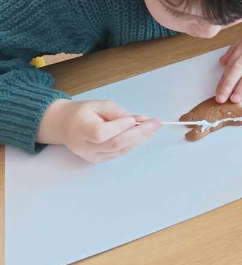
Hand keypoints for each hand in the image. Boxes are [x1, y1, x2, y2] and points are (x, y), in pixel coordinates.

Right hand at [36, 99, 160, 162]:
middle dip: (139, 134)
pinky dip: (132, 144)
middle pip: (114, 144)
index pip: (101, 133)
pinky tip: (142, 135)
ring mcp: (90, 155)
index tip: (135, 118)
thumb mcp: (100, 105)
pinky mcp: (97, 159)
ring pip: (119, 151)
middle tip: (156, 124)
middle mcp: (84, 146)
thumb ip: (120, 113)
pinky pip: (118, 153)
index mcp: (81, 129)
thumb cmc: (82, 112)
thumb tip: (141, 120)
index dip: (120, 126)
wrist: (64, 125)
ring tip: (153, 128)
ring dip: (139, 139)